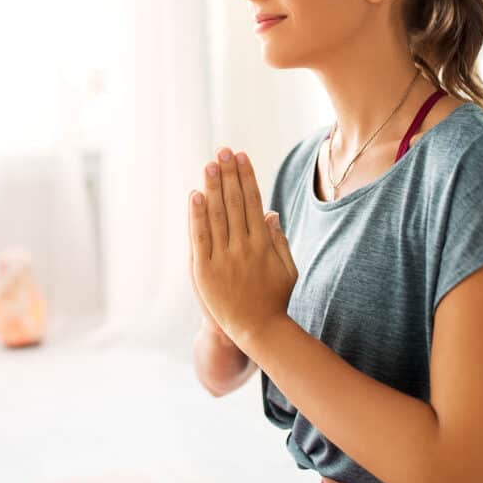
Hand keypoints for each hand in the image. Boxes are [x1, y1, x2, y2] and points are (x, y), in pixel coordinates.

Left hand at [188, 147, 297, 350]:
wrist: (256, 331)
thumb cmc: (274, 300)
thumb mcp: (287, 269)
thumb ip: (278, 240)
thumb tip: (270, 212)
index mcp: (263, 243)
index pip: (253, 201)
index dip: (246, 177)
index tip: (241, 156)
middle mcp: (244, 246)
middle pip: (234, 202)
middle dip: (229, 174)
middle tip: (222, 150)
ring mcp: (224, 258)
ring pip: (217, 215)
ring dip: (213, 187)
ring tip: (209, 164)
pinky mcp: (205, 270)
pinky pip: (200, 237)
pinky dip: (197, 215)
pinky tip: (195, 195)